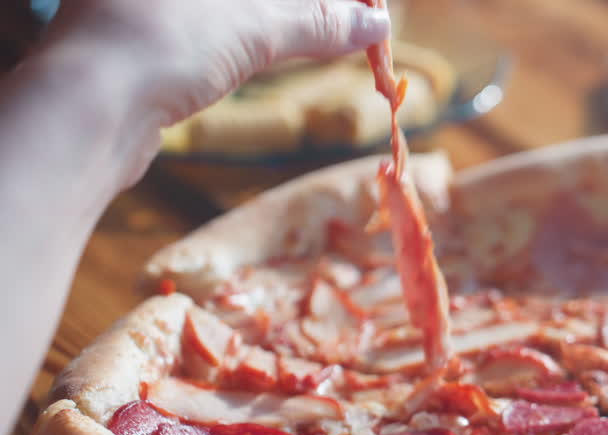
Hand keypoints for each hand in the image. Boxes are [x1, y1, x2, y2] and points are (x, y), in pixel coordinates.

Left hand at [42, 0, 390, 127]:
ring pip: (244, 5)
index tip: (368, 6)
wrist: (87, 108)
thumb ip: (318, 22)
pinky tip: (299, 46)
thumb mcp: (254, 27)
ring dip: (297, 18)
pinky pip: (224, 23)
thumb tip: (376, 22)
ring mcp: (159, 5)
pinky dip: (265, 34)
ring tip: (346, 35)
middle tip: (365, 21)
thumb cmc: (163, 44)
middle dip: (318, 3)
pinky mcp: (153, 36)